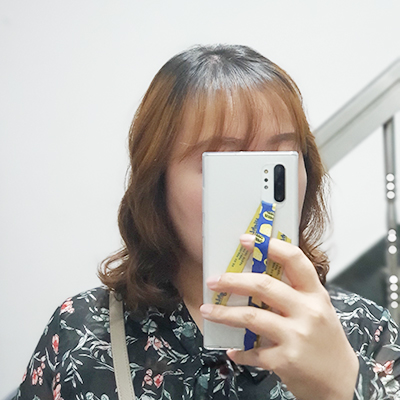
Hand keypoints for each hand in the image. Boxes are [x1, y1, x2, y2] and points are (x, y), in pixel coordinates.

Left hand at [200, 237, 358, 399]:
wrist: (341, 383)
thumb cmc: (325, 341)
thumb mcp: (318, 310)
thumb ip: (293, 293)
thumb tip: (254, 277)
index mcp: (315, 294)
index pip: (295, 260)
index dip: (270, 246)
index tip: (245, 239)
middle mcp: (308, 312)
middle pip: (264, 286)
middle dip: (233, 281)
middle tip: (213, 281)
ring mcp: (297, 337)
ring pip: (252, 317)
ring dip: (224, 313)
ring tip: (207, 310)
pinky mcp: (286, 361)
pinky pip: (253, 352)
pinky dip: (239, 350)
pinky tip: (232, 349)